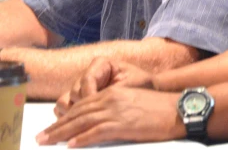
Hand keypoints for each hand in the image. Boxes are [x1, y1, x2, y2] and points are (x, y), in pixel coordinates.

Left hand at [38, 87, 182, 146]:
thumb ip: (114, 107)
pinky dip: (82, 139)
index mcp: (113, 93)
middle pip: (77, 113)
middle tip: (40, 137)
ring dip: (62, 133)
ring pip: (82, 122)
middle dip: (57, 126)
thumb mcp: (133, 102)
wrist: (177, 109)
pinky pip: (97, 132)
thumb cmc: (158, 108)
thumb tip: (97, 121)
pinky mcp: (123, 124)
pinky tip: (71, 146)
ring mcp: (116, 111)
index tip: (51, 127)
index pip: (82, 105)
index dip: (64, 117)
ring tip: (47, 142)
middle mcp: (111, 99)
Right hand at [55, 57, 153, 117]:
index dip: (89, 95)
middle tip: (89, 121)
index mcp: (101, 64)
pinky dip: (68, 118)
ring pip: (65, 102)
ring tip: (85, 124)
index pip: (87, 79)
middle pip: (73, 92)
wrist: (148, 92)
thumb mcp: (131, 85)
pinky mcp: (77, 101)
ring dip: (72, 114)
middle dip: (81, 107)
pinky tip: (79, 127)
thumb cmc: (142, 86)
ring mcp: (80, 88)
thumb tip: (97, 102)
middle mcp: (88, 74)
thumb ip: (113, 92)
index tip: (97, 109)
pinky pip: (63, 109)